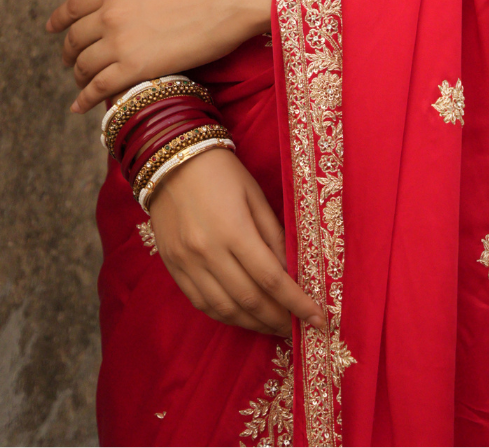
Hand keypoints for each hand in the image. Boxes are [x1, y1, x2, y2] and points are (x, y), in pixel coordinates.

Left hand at [46, 0, 274, 111]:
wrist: (229, 0)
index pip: (74, 6)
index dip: (58, 20)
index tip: (51, 29)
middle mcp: (110, 13)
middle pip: (75, 38)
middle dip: (69, 51)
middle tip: (69, 61)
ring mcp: (120, 42)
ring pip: (84, 65)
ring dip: (78, 77)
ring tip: (80, 84)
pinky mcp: (134, 68)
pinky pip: (99, 88)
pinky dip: (85, 99)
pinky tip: (79, 106)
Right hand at [151, 145, 324, 335]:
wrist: (170, 160)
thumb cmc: (220, 172)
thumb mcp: (255, 195)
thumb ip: (274, 235)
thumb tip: (293, 272)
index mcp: (234, 230)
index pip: (272, 279)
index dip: (297, 303)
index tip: (318, 319)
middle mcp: (208, 252)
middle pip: (250, 300)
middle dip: (278, 319)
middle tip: (298, 328)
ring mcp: (187, 263)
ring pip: (225, 309)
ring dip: (254, 324)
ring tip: (274, 327)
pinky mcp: (173, 267)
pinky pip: (201, 303)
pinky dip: (226, 316)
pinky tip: (243, 317)